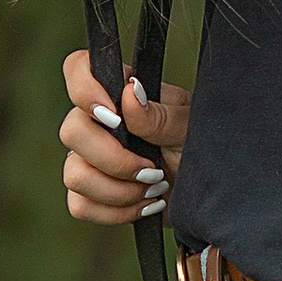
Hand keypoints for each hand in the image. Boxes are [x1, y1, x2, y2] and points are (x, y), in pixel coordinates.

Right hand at [60, 55, 189, 228]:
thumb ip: (160, 115)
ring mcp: (90, 159)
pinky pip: (80, 205)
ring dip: (119, 191)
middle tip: (152, 169)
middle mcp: (99, 123)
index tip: (115, 119)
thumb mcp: (190, 130)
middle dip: (113, 159)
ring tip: (153, 188)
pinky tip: (144, 206)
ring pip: (73, 174)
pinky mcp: (92, 194)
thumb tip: (130, 92)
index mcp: (121, 94)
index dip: (84, 89)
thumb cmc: (203, 151)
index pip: (78, 68)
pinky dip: (115, 212)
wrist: (210, 197)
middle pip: (71, 131)